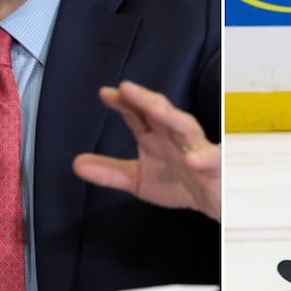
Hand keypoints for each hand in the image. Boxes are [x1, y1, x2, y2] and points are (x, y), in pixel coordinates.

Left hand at [72, 81, 220, 219]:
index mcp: (155, 136)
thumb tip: (75, 164)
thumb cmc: (178, 182)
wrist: (212, 202)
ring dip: (170, 117)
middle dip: (144, 99)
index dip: (123, 103)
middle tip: (126, 89)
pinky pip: (210, 160)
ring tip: (153, 109)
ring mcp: (195, 149)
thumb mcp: (138, 179)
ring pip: (185, 127)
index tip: (105, 94)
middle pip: (160, 112)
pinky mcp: (215, 166)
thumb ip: (109, 172)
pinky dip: (202, 159)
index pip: (137, 114)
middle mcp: (174, 136)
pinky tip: (192, 160)